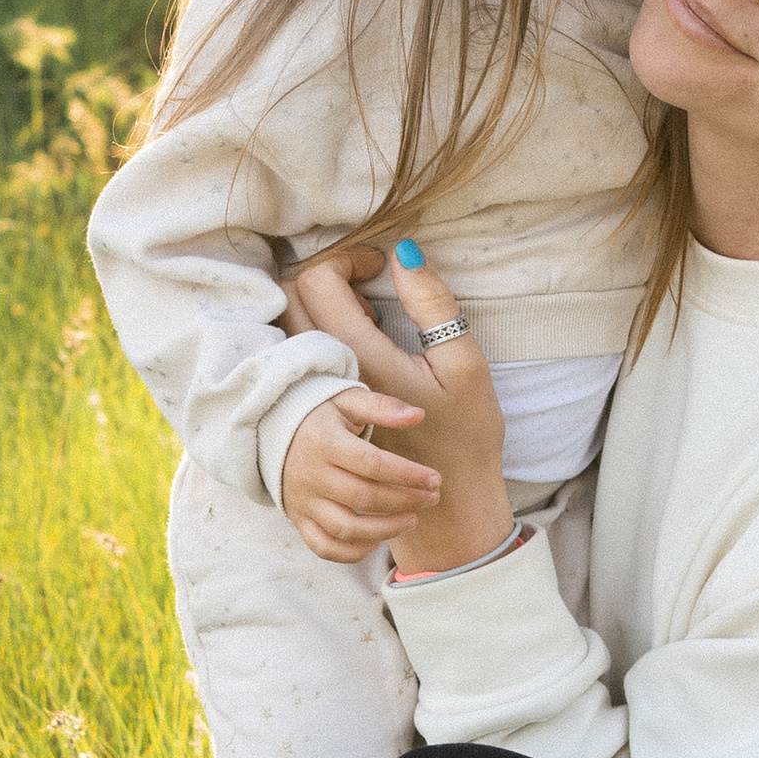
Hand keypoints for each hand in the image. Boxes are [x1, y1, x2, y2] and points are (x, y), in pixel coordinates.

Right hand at [281, 385, 445, 563]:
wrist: (273, 433)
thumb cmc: (322, 416)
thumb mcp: (348, 400)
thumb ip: (382, 406)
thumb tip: (418, 415)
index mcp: (324, 442)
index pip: (372, 464)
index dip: (407, 475)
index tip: (435, 479)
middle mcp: (311, 475)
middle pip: (364, 498)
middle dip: (405, 501)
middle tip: (432, 498)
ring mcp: (304, 501)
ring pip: (346, 528)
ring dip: (385, 530)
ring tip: (413, 520)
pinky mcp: (299, 520)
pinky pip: (324, 546)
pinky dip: (351, 552)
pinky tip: (376, 540)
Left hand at [285, 241, 512, 578]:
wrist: (448, 505)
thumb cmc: (466, 436)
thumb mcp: (463, 365)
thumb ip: (432, 304)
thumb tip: (404, 253)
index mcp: (362, 358)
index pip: (321, 281)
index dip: (350, 257)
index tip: (381, 266)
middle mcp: (328, 375)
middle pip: (293, 298)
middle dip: (328, 275)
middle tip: (371, 286)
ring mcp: (320, 395)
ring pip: (292, 327)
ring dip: (322, 306)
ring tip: (368, 317)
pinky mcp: (323, 410)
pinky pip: (300, 356)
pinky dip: (321, 335)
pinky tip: (360, 347)